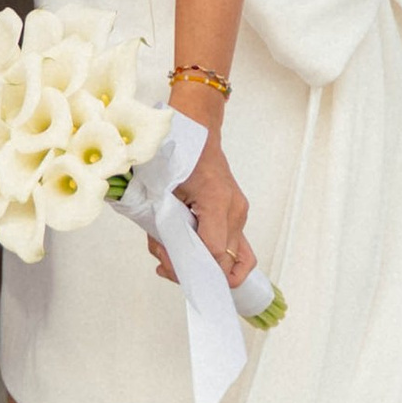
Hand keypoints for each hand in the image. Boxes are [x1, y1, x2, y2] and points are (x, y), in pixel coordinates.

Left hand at [146, 132, 253, 292]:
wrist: (196, 132)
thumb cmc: (177, 155)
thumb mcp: (162, 191)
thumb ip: (163, 226)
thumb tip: (165, 256)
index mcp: (217, 201)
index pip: (215, 252)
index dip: (190, 267)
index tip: (166, 267)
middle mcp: (235, 211)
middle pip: (226, 262)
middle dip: (194, 270)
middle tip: (165, 264)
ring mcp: (239, 214)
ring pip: (236, 260)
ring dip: (206, 266)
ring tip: (174, 255)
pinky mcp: (237, 215)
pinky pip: (235, 247)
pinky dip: (214, 256)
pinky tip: (189, 252)